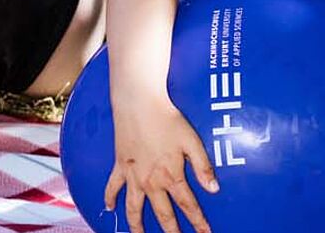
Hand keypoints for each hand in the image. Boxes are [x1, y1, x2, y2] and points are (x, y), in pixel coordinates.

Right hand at [104, 95, 218, 232]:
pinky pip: (112, 187)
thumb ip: (203, 167)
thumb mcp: (192, 141)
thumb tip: (214, 189)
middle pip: (163, 215)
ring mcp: (133, 176)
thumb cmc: (168, 119)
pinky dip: (109, 198)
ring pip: (134, 209)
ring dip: (137, 226)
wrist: (139, 103)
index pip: (188, 206)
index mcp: (171, 176)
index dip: (198, 222)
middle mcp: (151, 182)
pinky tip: (109, 209)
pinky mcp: (120, 166)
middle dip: (172, 232)